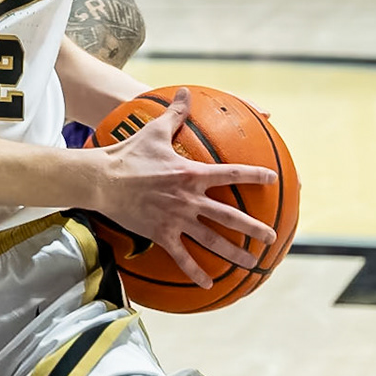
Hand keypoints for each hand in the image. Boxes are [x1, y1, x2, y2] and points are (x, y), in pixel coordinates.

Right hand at [88, 87, 278, 288]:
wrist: (102, 180)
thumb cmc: (128, 153)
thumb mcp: (154, 130)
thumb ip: (175, 113)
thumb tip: (185, 91)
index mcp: (192, 173)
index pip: (232, 174)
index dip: (255, 176)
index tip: (272, 180)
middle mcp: (189, 199)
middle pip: (229, 216)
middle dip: (254, 228)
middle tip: (271, 237)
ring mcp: (176, 219)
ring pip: (212, 240)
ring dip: (233, 253)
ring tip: (251, 263)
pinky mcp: (161, 233)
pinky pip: (182, 257)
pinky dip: (195, 272)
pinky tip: (209, 284)